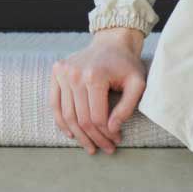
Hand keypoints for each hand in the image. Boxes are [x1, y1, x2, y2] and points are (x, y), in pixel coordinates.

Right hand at [50, 32, 147, 154]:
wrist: (112, 43)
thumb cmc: (127, 65)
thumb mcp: (137, 84)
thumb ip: (127, 107)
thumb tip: (112, 129)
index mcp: (95, 76)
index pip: (97, 117)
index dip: (107, 134)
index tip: (116, 140)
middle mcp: (75, 74)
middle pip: (81, 118)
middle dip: (94, 138)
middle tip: (105, 149)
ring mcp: (63, 73)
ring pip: (67, 115)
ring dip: (78, 135)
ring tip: (89, 147)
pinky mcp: (56, 72)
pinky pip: (55, 103)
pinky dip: (61, 121)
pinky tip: (71, 134)